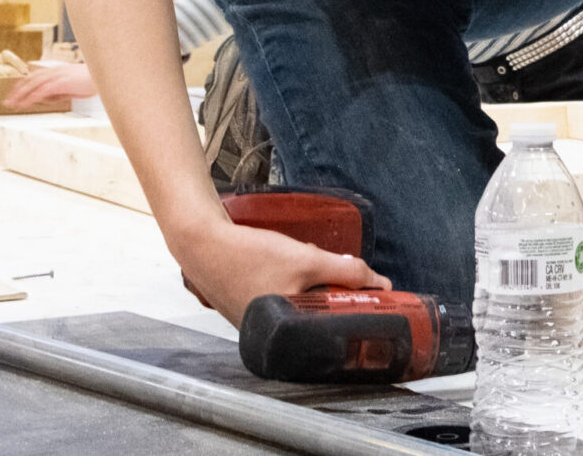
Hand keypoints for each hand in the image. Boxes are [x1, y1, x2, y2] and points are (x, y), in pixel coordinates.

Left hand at [4, 63, 96, 108]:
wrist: (108, 75)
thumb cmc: (94, 81)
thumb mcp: (73, 87)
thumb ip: (60, 92)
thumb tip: (48, 99)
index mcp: (58, 71)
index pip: (35, 76)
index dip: (23, 84)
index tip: (14, 93)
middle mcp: (55, 71)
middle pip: (30, 79)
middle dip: (17, 91)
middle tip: (7, 102)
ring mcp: (58, 75)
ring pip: (33, 84)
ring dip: (20, 95)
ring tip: (12, 104)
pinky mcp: (61, 82)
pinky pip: (42, 90)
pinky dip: (31, 97)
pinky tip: (25, 104)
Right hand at [174, 218, 390, 326]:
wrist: (203, 243)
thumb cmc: (247, 255)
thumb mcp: (306, 259)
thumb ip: (346, 271)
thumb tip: (379, 282)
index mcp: (285, 336)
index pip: (334, 331)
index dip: (356, 311)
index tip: (373, 296)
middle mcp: (272, 338)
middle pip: (321, 317)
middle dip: (332, 291)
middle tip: (335, 269)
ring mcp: (261, 326)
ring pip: (305, 304)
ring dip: (314, 282)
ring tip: (305, 259)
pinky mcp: (254, 312)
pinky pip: (288, 297)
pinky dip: (295, 280)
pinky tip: (287, 261)